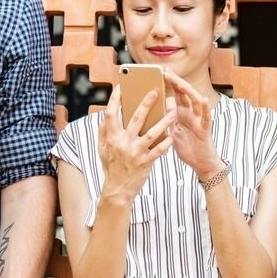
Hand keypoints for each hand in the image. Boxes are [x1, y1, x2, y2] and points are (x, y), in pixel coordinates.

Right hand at [98, 85, 175, 202]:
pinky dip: (167, 141)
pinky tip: (174, 134)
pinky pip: (159, 150)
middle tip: (155, 92)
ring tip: (173, 111)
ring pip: (153, 133)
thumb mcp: (103, 149)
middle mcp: (123, 143)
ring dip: (164, 121)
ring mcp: (135, 153)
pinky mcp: (146, 162)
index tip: (120, 87)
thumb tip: (106, 115)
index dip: (115, 99)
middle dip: (146, 104)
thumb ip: (103, 132)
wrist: (118, 190)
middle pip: (136, 119)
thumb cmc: (111, 167)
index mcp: (112, 138)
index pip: (111, 114)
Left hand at [163, 70, 222, 177]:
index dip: (168, 83)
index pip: (175, 93)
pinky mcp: (205, 129)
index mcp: (181, 113)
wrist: (200, 163)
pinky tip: (203, 99)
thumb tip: (153, 107)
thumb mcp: (171, 131)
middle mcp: (190, 113)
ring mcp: (198, 120)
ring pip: (195, 101)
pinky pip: (206, 117)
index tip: (159, 72)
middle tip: (166, 72)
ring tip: (180, 82)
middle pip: (184, 93)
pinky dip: (205, 108)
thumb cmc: (186, 147)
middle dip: (175, 82)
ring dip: (188, 91)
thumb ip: (165, 118)